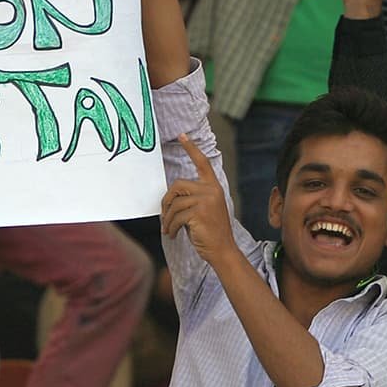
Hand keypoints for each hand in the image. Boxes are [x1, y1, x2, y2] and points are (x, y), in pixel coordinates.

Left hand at [160, 135, 235, 266]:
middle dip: (166, 201)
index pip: (202, 163)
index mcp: (213, 187)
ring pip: (175, 203)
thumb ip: (192, 198)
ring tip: (168, 229)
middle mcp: (211, 190)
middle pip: (178, 185)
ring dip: (167, 218)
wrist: (222, 250)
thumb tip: (169, 196)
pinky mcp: (199, 212)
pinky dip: (171, 227)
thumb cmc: (209, 231)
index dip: (191, 149)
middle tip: (164, 216)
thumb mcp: (203, 209)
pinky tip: (173, 234)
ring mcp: (206, 200)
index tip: (182, 136)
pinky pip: (176, 216)